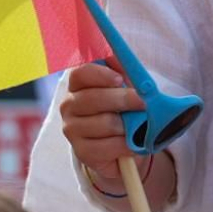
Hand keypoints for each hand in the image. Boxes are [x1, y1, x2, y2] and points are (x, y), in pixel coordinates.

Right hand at [61, 60, 142, 182]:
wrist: (123, 143)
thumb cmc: (124, 109)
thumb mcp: (126, 86)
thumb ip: (125, 71)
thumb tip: (127, 60)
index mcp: (78, 85)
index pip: (80, 74)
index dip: (100, 75)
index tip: (119, 79)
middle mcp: (69, 106)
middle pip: (92, 98)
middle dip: (122, 100)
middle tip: (143, 103)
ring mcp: (72, 129)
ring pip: (103, 123)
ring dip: (127, 125)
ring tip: (139, 126)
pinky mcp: (82, 151)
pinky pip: (108, 146)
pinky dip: (125, 145)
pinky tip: (133, 144)